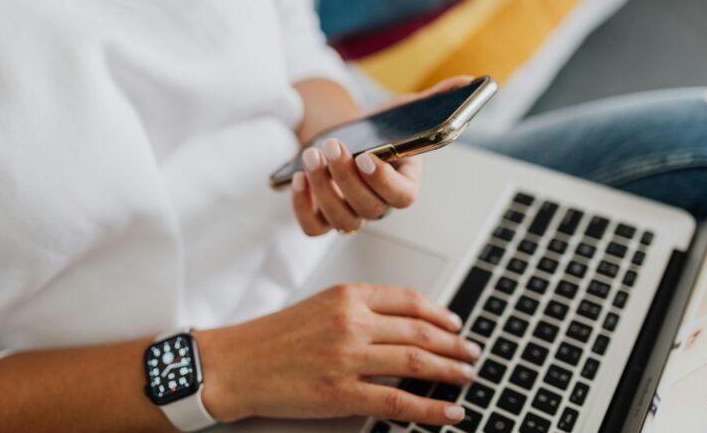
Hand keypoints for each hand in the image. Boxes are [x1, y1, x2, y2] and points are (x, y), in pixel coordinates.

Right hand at [196, 283, 480, 424]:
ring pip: (416, 362)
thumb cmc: (273, 336)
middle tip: (471, 353)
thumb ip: (359, 310)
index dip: (440, 315)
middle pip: (419, 331)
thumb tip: (403, 325)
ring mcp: (348, 358)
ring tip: (466, 377)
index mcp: (347, 296)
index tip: (455, 325)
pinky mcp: (341, 393)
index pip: (408, 300)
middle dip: (453, 344)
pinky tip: (449, 411)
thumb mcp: (319, 306)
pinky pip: (398, 401)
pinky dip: (430, 408)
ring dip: (449, 371)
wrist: (235, 363)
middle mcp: (351, 322)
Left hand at [291, 76, 473, 235]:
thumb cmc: (377, 131)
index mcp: (405, 183)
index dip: (384, 181)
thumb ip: (432, 101)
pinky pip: (313, 228)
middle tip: (332, 146)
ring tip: (312, 155)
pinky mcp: (323, 218)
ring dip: (324, 189)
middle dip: (346, 177)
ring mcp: (351, 215)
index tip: (367, 156)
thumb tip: (466, 82)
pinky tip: (299, 178)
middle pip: (369, 209)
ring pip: (342, 221)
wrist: (344, 140)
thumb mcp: (402, 112)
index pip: (403, 197)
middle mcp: (379, 205)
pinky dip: (303, 207)